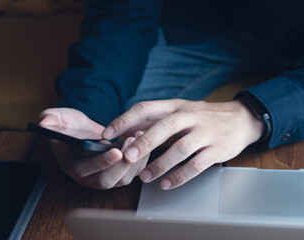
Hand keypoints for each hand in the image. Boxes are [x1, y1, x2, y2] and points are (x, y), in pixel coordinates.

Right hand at [39, 108, 148, 188]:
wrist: (84, 131)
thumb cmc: (70, 126)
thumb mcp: (57, 118)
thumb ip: (50, 119)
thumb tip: (44, 122)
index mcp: (70, 165)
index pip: (84, 170)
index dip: (100, 162)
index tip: (115, 151)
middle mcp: (87, 177)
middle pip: (106, 181)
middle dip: (121, 164)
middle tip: (131, 144)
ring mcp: (103, 177)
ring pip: (122, 180)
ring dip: (134, 161)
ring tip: (139, 139)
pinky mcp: (116, 174)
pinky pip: (131, 173)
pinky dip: (140, 160)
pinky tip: (142, 141)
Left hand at [102, 99, 264, 189]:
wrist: (241, 119)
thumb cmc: (203, 117)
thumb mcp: (179, 111)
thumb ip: (155, 120)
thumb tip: (126, 130)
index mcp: (176, 106)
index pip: (146, 108)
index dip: (125, 120)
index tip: (108, 133)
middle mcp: (190, 116)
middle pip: (164, 127)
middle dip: (143, 142)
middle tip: (126, 157)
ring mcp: (205, 132)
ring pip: (180, 148)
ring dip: (160, 164)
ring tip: (145, 177)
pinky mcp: (218, 149)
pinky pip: (197, 164)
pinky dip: (180, 176)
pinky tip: (167, 184)